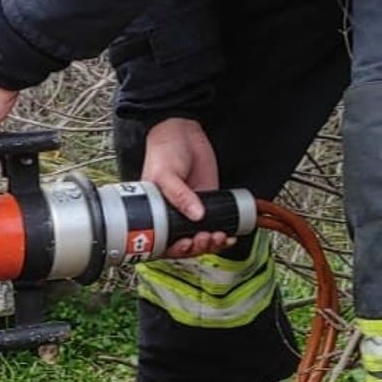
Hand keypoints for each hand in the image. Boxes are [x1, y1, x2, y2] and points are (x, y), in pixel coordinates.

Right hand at [141, 118, 232, 257]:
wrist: (183, 132)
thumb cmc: (163, 151)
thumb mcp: (165, 174)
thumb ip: (179, 195)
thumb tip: (197, 215)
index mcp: (154, 214)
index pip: (162, 242)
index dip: (175, 249)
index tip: (186, 244)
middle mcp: (171, 215)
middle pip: (184, 245)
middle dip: (196, 247)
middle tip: (205, 237)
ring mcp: (190, 211)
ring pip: (200, 239)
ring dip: (210, 243)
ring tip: (218, 236)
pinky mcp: (207, 204)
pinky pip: (215, 225)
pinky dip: (222, 235)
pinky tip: (228, 235)